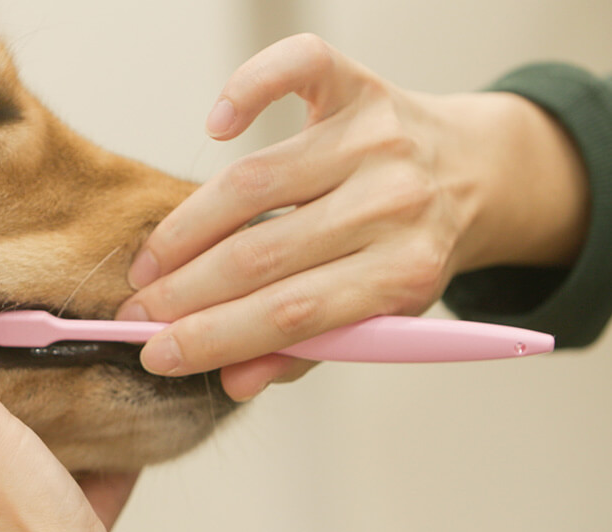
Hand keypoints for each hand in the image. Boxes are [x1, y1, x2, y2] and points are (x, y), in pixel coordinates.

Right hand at [117, 34, 588, 399]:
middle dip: (183, 292)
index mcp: (405, 274)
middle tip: (138, 311)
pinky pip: (295, 70)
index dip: (212, 337)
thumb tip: (233, 381)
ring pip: (253, 182)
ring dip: (185, 229)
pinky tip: (213, 124)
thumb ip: (308, 348)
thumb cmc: (412, 250)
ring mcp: (374, 138)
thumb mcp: (378, 318)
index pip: (291, 315)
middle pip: (262, 254)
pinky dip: (246, 89)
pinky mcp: (358, 85)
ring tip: (150, 264)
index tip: (156, 352)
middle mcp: (392, 203)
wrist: (473, 176)